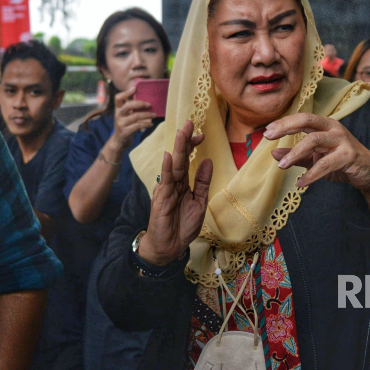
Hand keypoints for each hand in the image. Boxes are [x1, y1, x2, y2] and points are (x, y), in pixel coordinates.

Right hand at [107, 85, 157, 155]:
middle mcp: (118, 115)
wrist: (119, 141)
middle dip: (140, 103)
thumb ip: (131, 108)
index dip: (125, 92)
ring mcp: (120, 124)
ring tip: (154, 115)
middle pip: (128, 105)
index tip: (135, 88)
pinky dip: (146, 124)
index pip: (118, 98)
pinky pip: (138, 125)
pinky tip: (151, 124)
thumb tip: (146, 100)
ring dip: (147, 115)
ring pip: (136, 116)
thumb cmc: (126, 125)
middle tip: (150, 104)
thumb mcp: (126, 116)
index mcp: (117, 109)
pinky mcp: (125, 132)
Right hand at [138, 120, 212, 265]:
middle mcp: (173, 183)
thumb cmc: (183, 225)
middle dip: (184, 141)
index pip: (187, 160)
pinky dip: (167, 168)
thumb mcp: (199, 202)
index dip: (192, 146)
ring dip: (177, 149)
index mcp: (183, 183)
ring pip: (173, 166)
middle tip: (189, 123)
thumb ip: (202, 182)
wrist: (170, 246)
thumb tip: (207, 161)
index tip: (201, 134)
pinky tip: (169, 156)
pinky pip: (165, 181)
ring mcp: (166, 190)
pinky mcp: (161, 199)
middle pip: (179, 158)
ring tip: (181, 133)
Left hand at [265, 113, 369, 224]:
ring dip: (295, 153)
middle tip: (268, 137)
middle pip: (307, 121)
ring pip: (314, 141)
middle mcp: (334, 128)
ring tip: (281, 166)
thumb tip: (273, 154)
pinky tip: (301, 183)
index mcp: (326, 125)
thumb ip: (297, 156)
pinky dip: (311, 174)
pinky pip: (325, 164)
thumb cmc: (342, 163)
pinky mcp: (348, 156)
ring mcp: (342, 140)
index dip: (284, 122)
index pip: (302, 118)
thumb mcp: (316, 158)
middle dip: (286, 127)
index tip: (267, 131)